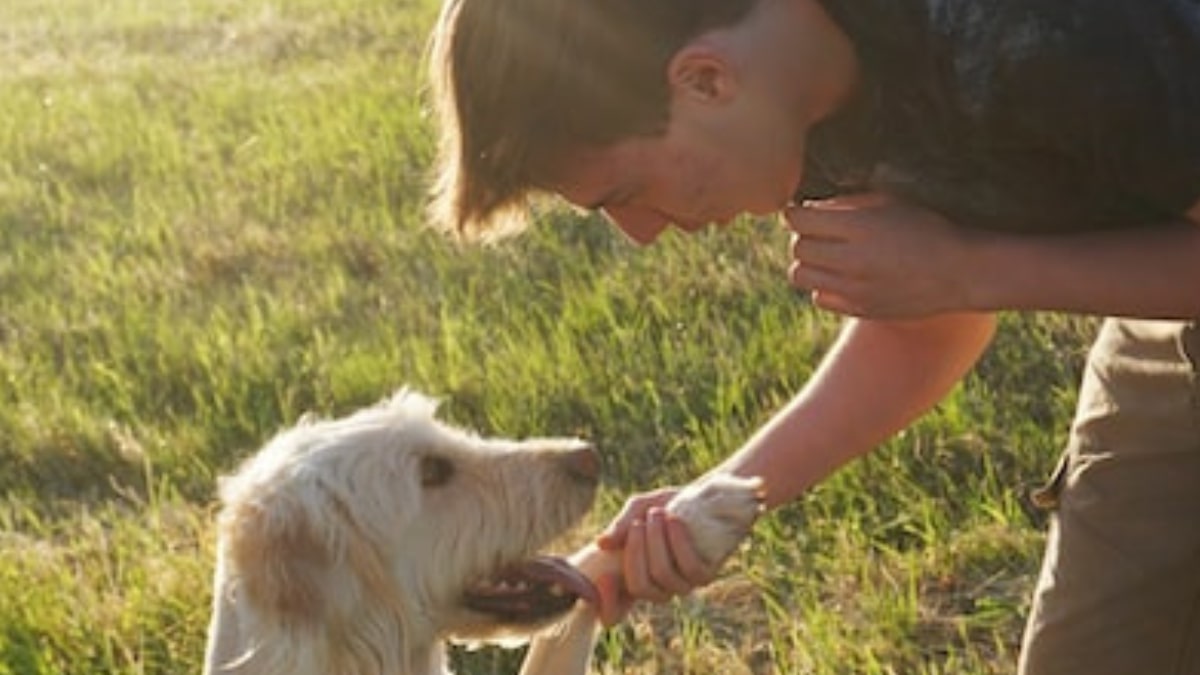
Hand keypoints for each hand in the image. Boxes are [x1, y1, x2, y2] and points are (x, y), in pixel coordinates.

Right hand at [593, 488, 720, 621]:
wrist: (699, 498)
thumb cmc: (664, 506)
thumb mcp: (637, 510)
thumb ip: (620, 526)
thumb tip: (602, 544)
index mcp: (634, 579)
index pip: (614, 614)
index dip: (607, 603)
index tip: (604, 576)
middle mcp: (657, 589)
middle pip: (639, 587)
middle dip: (635, 551)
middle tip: (638, 522)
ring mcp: (681, 584)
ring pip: (663, 575)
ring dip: (656, 541)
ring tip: (656, 513)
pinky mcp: (705, 575)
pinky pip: (691, 568)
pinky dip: (679, 542)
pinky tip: (673, 519)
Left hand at [785, 192, 976, 317]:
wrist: (963, 272)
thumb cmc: (929, 226)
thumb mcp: (891, 201)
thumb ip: (848, 202)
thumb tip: (809, 206)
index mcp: (860, 227)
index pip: (797, 219)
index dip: (795, 212)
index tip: (805, 211)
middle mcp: (853, 260)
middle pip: (797, 247)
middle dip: (803, 236)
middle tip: (821, 232)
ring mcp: (855, 289)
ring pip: (800, 276)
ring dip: (809, 262)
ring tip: (828, 255)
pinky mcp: (860, 310)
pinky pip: (819, 298)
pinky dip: (824, 286)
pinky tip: (843, 276)